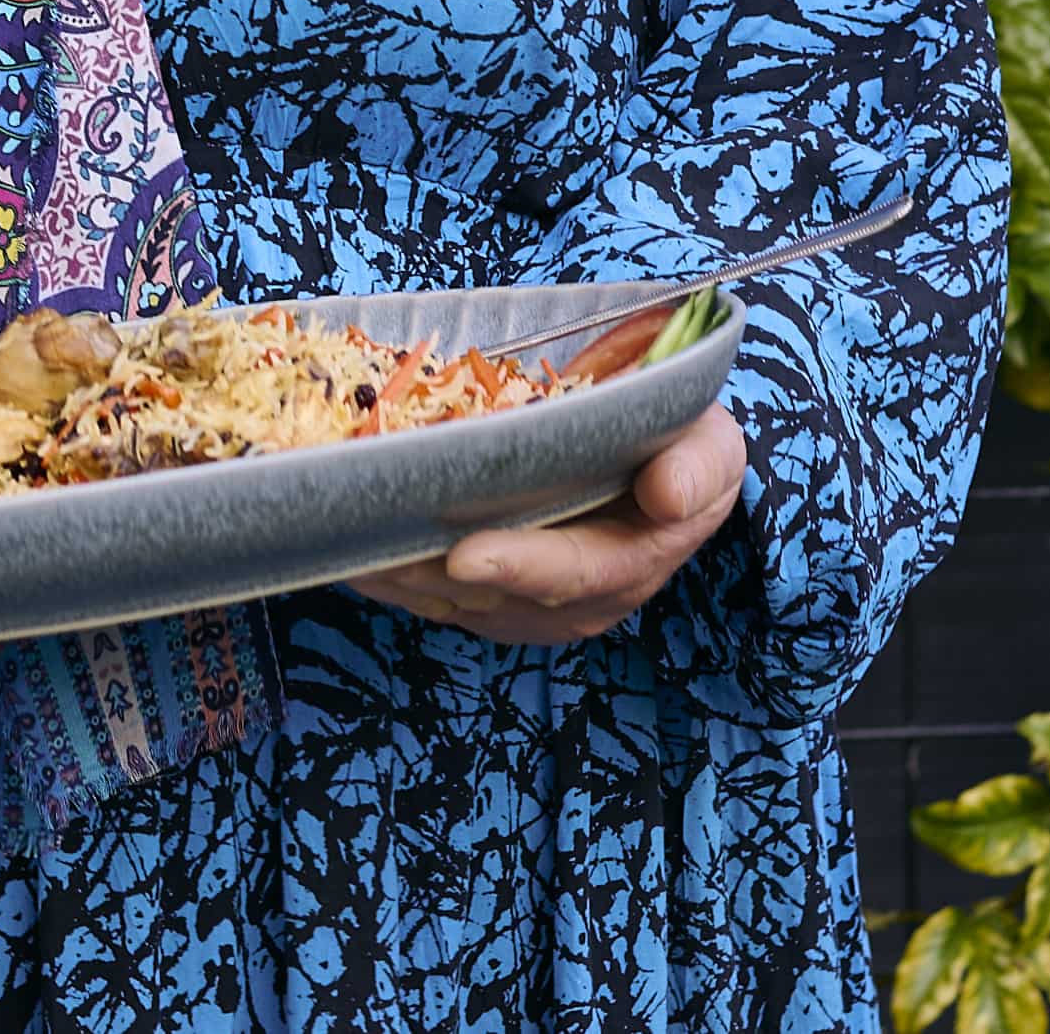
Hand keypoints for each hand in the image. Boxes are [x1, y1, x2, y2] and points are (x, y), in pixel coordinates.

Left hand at [349, 402, 746, 645]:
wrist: (658, 462)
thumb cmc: (680, 445)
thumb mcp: (712, 445)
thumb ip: (700, 466)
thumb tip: (668, 492)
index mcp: (634, 558)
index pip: (573, 573)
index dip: (521, 565)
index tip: (467, 554)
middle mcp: (575, 600)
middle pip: (492, 593)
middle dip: (428, 568)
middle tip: (367, 538)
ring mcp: (527, 605)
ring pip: (449, 599)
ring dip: (393, 573)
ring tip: (337, 535)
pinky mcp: (486, 597)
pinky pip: (427, 595)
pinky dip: (384, 574)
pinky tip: (339, 546)